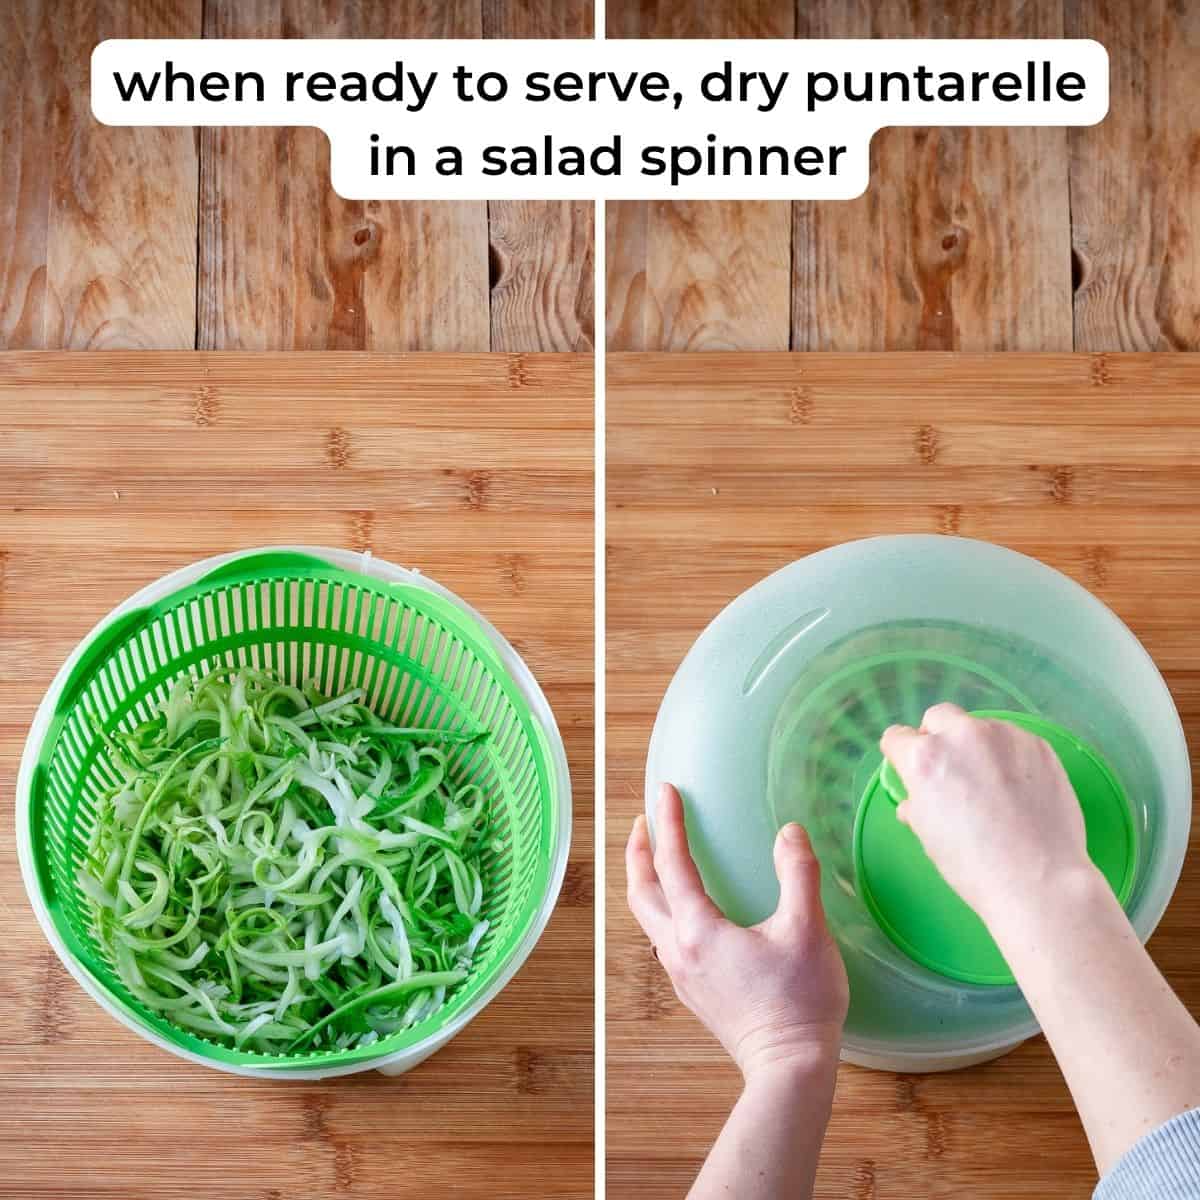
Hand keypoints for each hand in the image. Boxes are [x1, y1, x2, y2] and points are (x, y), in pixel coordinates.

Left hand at [626, 783, 847, 1080]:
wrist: (789, 1070)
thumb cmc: (799, 1002)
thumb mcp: (806, 931)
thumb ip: (798, 875)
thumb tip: (790, 832)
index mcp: (698, 930)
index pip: (672, 864)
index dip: (668, 823)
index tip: (664, 791)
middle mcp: (679, 950)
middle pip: (641, 892)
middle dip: (638, 852)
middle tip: (644, 822)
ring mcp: (682, 974)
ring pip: (648, 917)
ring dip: (647, 882)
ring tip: (658, 859)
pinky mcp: (694, 990)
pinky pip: (664, 937)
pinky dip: (663, 908)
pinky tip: (685, 909)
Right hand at [880, 702, 1093, 924]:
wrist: (1039, 880)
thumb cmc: (973, 865)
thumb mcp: (927, 836)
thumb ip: (917, 805)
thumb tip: (916, 801)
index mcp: (924, 758)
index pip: (896, 737)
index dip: (901, 755)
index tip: (910, 769)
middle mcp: (961, 735)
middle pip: (938, 717)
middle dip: (938, 738)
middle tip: (951, 771)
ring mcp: (1004, 736)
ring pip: (980, 726)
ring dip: (977, 746)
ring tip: (992, 783)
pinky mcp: (1038, 744)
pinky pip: (1013, 740)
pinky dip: (1009, 756)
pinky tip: (1019, 788)